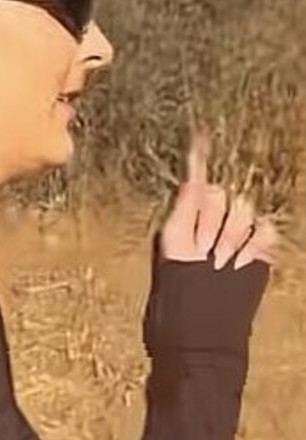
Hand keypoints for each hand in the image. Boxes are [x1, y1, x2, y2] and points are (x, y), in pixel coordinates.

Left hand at [161, 131, 278, 270]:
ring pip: (245, 210)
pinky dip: (252, 245)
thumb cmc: (179, 275)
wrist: (200, 307)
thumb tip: (192, 174)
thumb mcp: (174, 235)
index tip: (199, 132)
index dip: (200, 151)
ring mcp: (241, 224)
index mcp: (194, 204)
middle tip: (201, 247)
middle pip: (223, 193)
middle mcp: (219, 209)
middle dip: (212, 221)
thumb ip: (185, 202)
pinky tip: (237, 261)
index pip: (199, 171)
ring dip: (230, 237)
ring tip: (216, 259)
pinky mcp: (261, 241)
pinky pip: (265, 230)